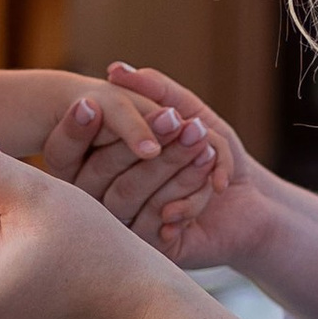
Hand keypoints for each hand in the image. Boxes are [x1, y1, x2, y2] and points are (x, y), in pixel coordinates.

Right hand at [33, 84, 222, 235]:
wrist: (251, 199)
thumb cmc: (211, 148)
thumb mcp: (186, 110)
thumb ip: (153, 90)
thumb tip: (116, 69)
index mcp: (98, 161)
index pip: (65, 148)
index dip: (76, 127)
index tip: (91, 103)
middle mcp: (101, 197)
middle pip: (100, 170)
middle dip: (140, 140)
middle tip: (174, 118)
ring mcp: (123, 225)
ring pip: (127, 194)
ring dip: (170, 165)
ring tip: (205, 146)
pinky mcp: (150, 249)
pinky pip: (155, 222)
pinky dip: (188, 198)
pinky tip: (215, 183)